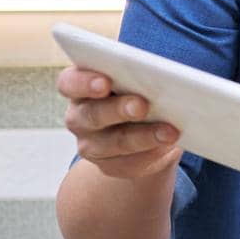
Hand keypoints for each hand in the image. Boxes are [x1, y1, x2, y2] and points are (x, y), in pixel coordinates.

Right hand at [57, 66, 182, 179]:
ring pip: (114, 142)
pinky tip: (167, 147)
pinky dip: (151, 154)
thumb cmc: (139, 90)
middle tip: (142, 106)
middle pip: (93, 114)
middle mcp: (79, 117)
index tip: (105, 83)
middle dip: (119, 109)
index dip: (84, 82)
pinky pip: (129, 163)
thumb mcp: (136, 78)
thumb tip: (164, 75)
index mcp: (79, 87)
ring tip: (169, 132)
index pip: (70, 83)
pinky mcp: (110, 165)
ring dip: (143, 136)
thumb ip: (139, 73)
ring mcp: (91, 144)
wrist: (144, 130)